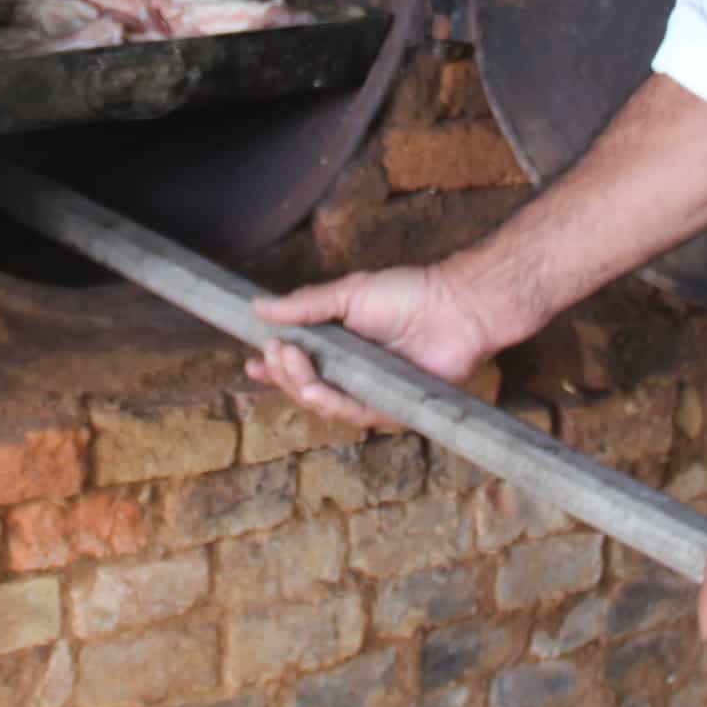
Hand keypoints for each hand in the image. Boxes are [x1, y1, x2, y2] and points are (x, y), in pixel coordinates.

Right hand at [248, 268, 497, 429]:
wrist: (455, 306)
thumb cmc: (408, 294)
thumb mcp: (349, 293)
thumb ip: (306, 305)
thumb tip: (259, 307)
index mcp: (341, 347)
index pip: (299, 365)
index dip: (273, 369)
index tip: (251, 363)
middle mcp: (353, 373)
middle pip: (305, 387)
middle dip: (282, 372)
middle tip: (272, 350)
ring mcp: (370, 392)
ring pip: (324, 404)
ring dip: (299, 385)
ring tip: (287, 359)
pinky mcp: (390, 408)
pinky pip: (354, 414)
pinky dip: (330, 402)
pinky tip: (312, 388)